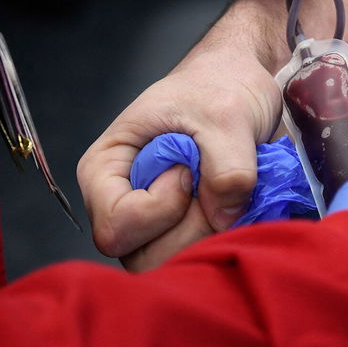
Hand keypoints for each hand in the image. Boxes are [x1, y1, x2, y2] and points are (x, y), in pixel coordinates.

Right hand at [77, 39, 282, 269]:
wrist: (243, 83)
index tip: (185, 169)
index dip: (158, 209)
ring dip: (210, 233)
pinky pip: (200, 256)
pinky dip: (225, 236)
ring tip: (224, 188)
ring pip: (172, 263)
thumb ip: (226, 165)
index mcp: (104, 169)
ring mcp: (153, 223)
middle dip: (190, 228)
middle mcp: (120, 203)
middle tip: (213, 182)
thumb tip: (223, 217)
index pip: (114, 227)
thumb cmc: (218, 86)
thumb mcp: (225, 114)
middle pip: (142, 257)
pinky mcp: (183, 231)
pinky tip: (234, 201)